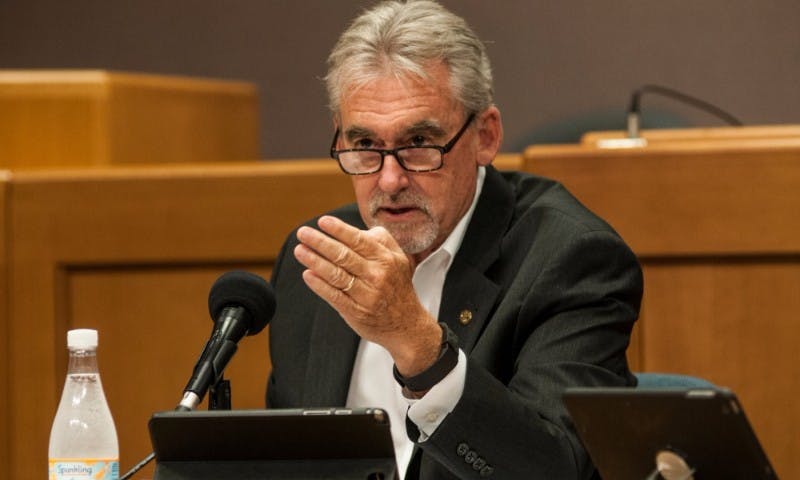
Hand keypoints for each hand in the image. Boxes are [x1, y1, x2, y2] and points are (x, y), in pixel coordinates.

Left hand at [293, 215, 441, 375]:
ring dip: (315, 261)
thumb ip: (381, 240)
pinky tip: (307, 275)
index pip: (358, 240)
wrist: (407, 325)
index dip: (339, 230)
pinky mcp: (356, 312)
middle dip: (320, 242)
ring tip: (299, 251)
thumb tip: (356, 229)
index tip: (322, 221)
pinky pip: (334, 296)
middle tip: (303, 233)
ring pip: (336, 275)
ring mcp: (367, 295)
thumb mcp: (399, 259)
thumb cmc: (397, 287)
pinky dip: (319, 285)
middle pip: (344, 256)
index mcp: (386, 259)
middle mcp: (377, 275)